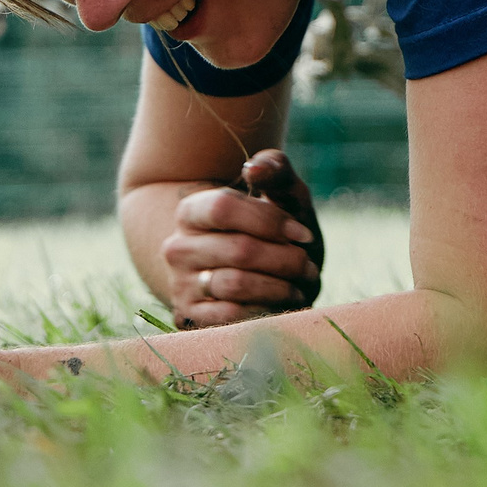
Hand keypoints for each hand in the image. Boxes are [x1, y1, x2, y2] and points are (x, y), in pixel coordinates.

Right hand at [160, 148, 324, 328]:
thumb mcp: (281, 193)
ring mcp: (182, 285)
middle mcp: (178, 248)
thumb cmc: (271, 227)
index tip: (303, 233)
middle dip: (285, 260)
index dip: (270, 221)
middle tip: (308, 266)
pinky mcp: (193, 317)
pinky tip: (282, 304)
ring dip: (280, 287)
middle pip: (239, 251)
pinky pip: (233, 317)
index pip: (223, 208)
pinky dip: (266, 311)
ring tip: (300, 285)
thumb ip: (274, 169)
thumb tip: (254, 169)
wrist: (250, 273)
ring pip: (237, 285)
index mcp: (192, 211)